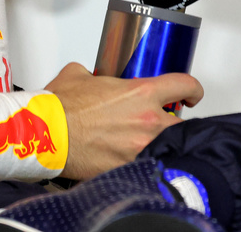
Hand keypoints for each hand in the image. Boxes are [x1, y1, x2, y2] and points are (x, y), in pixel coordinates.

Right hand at [45, 62, 202, 179]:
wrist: (47, 134)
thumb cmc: (61, 107)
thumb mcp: (78, 74)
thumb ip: (94, 73)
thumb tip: (92, 78)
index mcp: (140, 93)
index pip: (184, 85)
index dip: (193, 89)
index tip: (190, 95)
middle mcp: (147, 120)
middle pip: (182, 124)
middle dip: (174, 124)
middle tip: (161, 124)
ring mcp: (141, 148)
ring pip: (167, 147)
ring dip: (158, 145)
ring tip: (143, 144)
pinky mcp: (129, 168)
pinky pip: (145, 165)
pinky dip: (140, 163)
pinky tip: (127, 160)